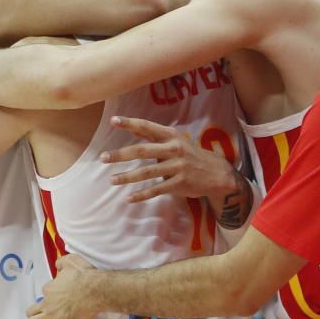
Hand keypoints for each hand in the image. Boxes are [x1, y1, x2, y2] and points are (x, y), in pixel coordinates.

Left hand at [26, 254, 97, 318]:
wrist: (96, 290)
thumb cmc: (85, 275)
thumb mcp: (71, 261)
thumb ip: (61, 263)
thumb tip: (57, 265)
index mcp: (49, 289)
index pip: (44, 292)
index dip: (52, 293)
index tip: (61, 294)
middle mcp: (47, 304)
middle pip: (30, 311)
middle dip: (35, 311)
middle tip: (45, 311)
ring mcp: (53, 317)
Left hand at [100, 116, 238, 203]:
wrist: (216, 174)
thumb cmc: (192, 156)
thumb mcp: (177, 142)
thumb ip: (155, 137)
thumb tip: (133, 130)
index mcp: (172, 136)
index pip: (147, 127)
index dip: (130, 123)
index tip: (113, 120)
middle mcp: (174, 149)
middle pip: (142, 151)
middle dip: (121, 154)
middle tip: (103, 157)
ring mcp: (177, 167)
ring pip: (146, 173)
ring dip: (127, 177)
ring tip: (112, 180)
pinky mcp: (179, 184)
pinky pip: (156, 190)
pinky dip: (141, 195)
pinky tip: (128, 198)